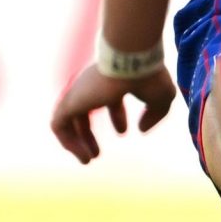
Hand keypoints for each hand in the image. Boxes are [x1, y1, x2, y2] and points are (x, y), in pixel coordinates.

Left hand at [50, 63, 176, 163]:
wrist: (131, 61)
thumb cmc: (148, 76)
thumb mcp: (162, 98)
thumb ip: (155, 115)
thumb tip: (141, 130)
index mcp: (112, 82)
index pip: (108, 100)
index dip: (117, 117)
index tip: (124, 132)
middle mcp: (91, 87)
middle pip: (83, 113)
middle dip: (88, 135)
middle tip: (96, 154)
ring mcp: (78, 94)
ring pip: (68, 122)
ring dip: (77, 143)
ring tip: (88, 160)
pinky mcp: (69, 103)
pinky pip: (59, 126)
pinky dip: (69, 142)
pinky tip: (83, 155)